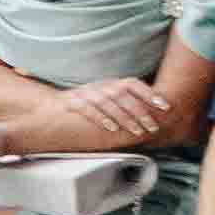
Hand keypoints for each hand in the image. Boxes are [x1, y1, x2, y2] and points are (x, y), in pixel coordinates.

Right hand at [55, 75, 170, 143]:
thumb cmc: (83, 107)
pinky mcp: (71, 103)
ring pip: (107, 102)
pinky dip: (101, 118)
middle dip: (140, 111)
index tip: (165, 106)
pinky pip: (88, 109)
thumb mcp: (104, 99)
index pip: (132, 83)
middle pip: (122, 95)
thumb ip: (123, 102)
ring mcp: (84, 94)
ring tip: (136, 131)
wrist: (49, 108)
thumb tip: (152, 112)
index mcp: (108, 83)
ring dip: (124, 117)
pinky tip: (111, 128)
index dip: (149, 93)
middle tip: (153, 127)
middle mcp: (98, 86)